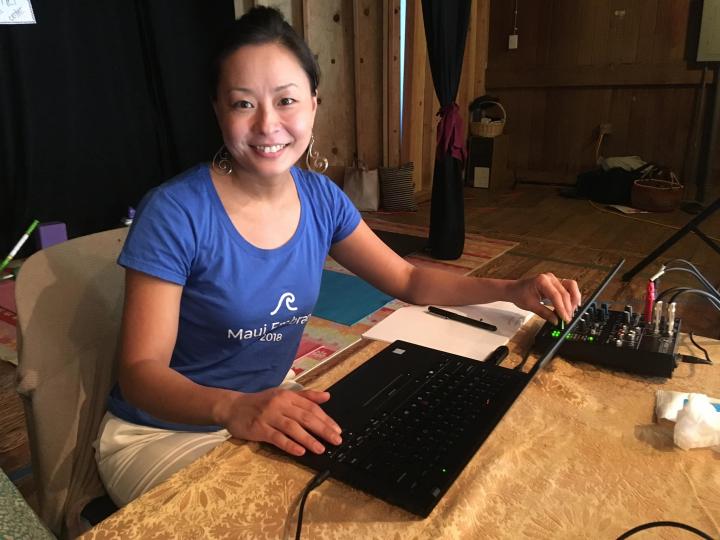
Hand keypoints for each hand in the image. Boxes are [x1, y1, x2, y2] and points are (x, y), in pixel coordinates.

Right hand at [217, 388, 342, 455]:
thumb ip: (305, 396)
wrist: (233, 407)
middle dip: (323, 429)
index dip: (326, 419)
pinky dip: (289, 445)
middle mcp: (279, 404)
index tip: (337, 429)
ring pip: (293, 428)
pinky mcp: (259, 429)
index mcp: (287, 396)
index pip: (311, 407)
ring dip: (308, 439)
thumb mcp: (283, 394)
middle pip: (305, 417)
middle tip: (336, 440)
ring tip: (321, 449)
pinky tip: (300, 451)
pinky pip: (277, 438)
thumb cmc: (261, 402)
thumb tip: (327, 396)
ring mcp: (269, 416)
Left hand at [508, 273, 580, 323]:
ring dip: (573, 300)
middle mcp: (550, 278)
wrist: (514, 289)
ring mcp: (554, 279)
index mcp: (542, 281)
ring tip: (571, 312)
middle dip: (568, 307)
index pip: (556, 296)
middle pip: (565, 292)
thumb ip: (544, 313)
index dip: (562, 309)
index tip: (565, 319)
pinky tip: (571, 306)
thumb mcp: (530, 306)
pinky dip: (571, 297)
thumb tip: (556, 320)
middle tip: (568, 319)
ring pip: (571, 287)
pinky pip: (568, 288)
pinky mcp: (556, 283)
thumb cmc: (519, 294)